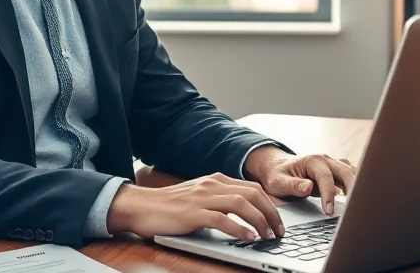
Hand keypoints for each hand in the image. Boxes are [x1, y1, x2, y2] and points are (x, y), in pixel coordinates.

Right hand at [106, 173, 284, 241]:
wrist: (140, 206)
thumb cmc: (168, 206)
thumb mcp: (199, 197)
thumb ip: (219, 200)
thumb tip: (244, 214)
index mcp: (215, 180)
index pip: (253, 188)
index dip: (270, 205)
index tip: (278, 221)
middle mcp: (212, 184)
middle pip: (253, 194)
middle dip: (271, 214)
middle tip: (279, 231)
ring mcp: (203, 197)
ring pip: (242, 204)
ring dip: (260, 221)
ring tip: (267, 236)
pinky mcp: (193, 213)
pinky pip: (222, 219)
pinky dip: (239, 229)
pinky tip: (248, 238)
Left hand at [243, 146, 357, 215]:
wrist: (277, 166)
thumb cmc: (277, 175)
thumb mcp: (278, 182)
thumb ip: (292, 185)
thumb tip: (308, 187)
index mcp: (313, 161)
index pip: (326, 178)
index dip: (329, 195)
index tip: (329, 211)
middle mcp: (326, 159)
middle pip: (346, 172)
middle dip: (352, 188)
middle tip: (354, 208)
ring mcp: (332, 163)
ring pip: (351, 172)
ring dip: (357, 185)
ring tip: (359, 204)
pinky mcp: (335, 170)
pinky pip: (350, 174)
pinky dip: (356, 183)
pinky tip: (357, 196)